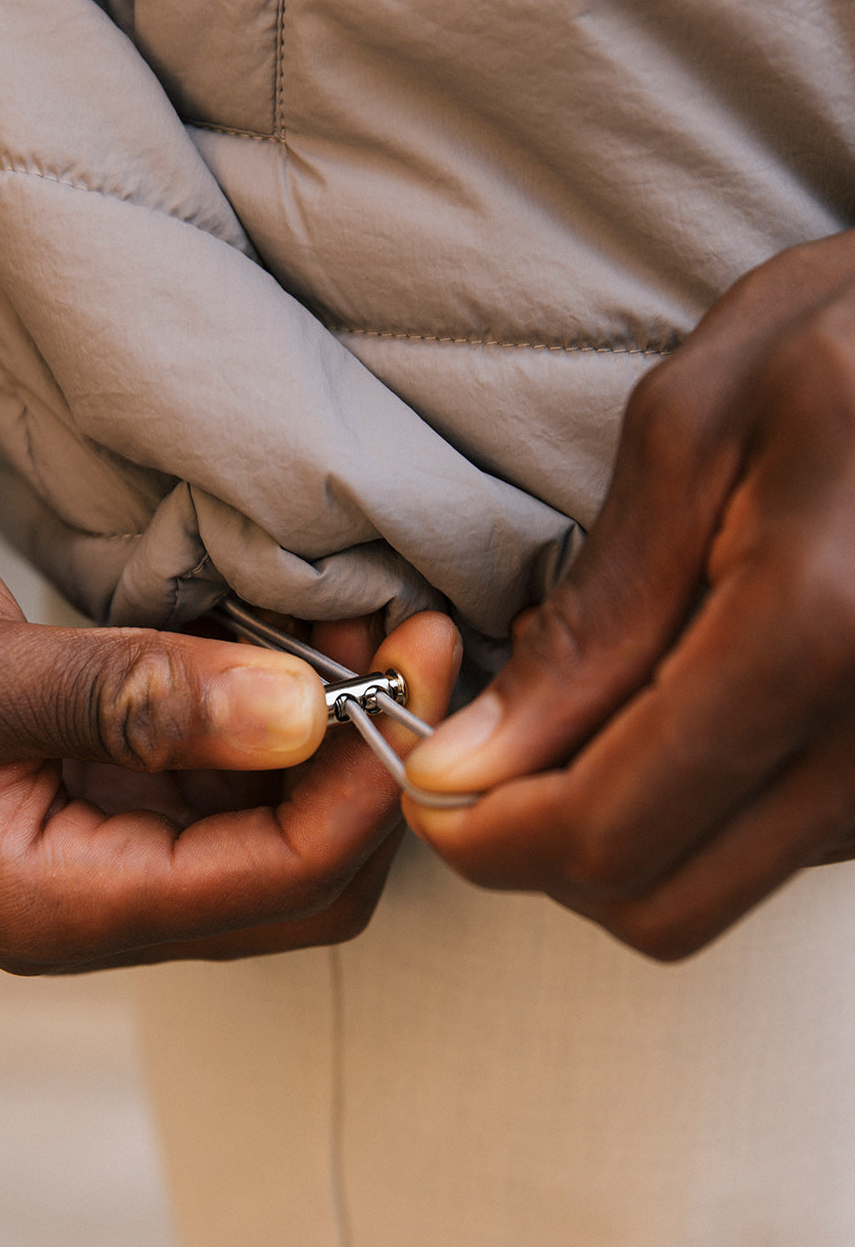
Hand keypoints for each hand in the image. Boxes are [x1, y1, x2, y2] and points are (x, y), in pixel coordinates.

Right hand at [0, 498, 457, 971]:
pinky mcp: (119, 771)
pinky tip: (310, 623)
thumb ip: (124, 700)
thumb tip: (298, 717)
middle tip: (418, 640)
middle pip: (302, 873)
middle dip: (372, 766)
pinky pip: (241, 758)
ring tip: (371, 614)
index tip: (419, 670)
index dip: (365, 787)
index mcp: (58, 904)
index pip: (274, 883)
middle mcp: (101, 887)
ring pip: (282, 811)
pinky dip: (289, 699)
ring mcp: (114, 833)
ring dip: (342, 724)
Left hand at [405, 230, 854, 957]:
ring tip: (592, 699)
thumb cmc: (851, 344)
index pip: (611, 828)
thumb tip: (478, 759)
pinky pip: (768, 849)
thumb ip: (589, 618)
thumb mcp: (691, 433)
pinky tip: (671, 707)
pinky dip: (689, 808)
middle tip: (485, 758)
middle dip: (541, 852)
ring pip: (712, 891)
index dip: (487, 834)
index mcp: (817, 629)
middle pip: (659, 902)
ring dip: (616, 829)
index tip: (433, 786)